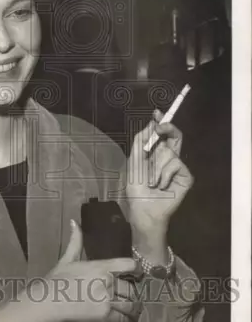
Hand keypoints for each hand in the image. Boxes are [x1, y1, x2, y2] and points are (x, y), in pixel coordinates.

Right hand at [37, 221, 138, 321]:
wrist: (47, 302)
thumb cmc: (56, 279)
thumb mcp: (67, 258)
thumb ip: (75, 241)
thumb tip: (74, 222)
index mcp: (102, 266)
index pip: (130, 265)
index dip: (138, 269)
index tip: (139, 274)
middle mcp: (109, 282)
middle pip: (132, 289)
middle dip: (134, 294)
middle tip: (133, 298)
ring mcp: (108, 299)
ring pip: (131, 305)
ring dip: (134, 310)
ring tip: (133, 312)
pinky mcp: (105, 316)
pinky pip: (123, 319)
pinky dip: (127, 321)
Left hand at [126, 109, 193, 231]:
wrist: (143, 208)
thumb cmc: (136, 187)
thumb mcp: (134, 160)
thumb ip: (141, 141)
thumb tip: (151, 122)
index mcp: (156, 153)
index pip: (162, 134)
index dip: (161, 122)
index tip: (157, 112)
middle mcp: (169, 157)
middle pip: (174, 136)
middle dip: (167, 128)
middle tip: (160, 126)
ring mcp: (178, 167)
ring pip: (169, 152)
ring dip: (156, 166)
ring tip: (151, 181)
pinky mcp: (186, 176)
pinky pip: (175, 165)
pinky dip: (164, 175)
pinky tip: (161, 186)